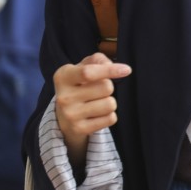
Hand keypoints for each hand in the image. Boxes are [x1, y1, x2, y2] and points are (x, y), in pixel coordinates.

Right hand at [54, 53, 131, 168]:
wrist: (64, 115)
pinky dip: (109, 115)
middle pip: (106, 87)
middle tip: (97, 90)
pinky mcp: (79, 129)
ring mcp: (70, 115)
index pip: (88, 73)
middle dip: (108, 87)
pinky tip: (97, 114)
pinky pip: (111, 119)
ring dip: (110, 101)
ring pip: (110, 104)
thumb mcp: (84, 66)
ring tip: (97, 102)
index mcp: (63, 76)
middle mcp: (63, 96)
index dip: (110, 70)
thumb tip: (119, 68)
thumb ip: (99, 60)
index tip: (127, 70)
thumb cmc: (80, 84)